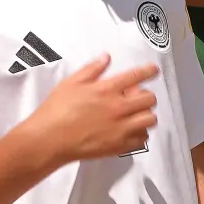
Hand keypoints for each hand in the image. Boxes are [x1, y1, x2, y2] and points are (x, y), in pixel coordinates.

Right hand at [28, 58, 157, 162]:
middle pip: (149, 99)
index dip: (149, 71)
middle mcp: (118, 108)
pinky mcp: (119, 146)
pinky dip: (140, 133)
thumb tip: (106, 57)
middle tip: (134, 97)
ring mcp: (121, 128)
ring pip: (150, 119)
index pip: (135, 76)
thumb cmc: (56, 110)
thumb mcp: (70, 83)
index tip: (154, 71)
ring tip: (133, 114)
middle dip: (145, 95)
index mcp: (106, 90)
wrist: (49, 139)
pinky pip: (142, 139)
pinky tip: (128, 130)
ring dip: (145, 114)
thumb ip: (91, 69)